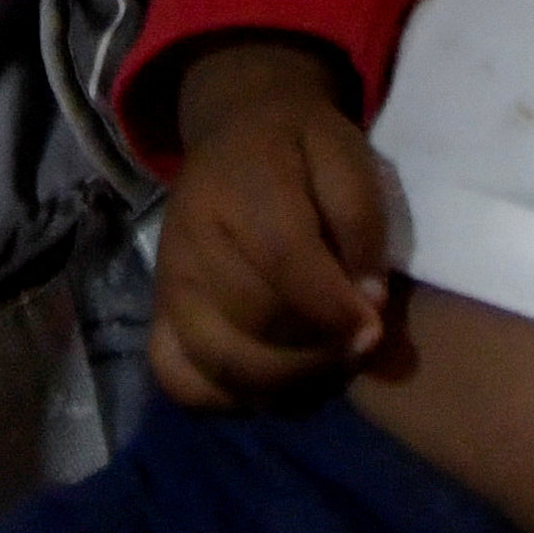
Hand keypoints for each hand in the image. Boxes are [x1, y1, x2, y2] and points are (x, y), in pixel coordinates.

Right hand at [149, 41, 396, 412]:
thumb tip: (369, 302)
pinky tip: (275, 383)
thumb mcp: (346, 158)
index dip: (334, 308)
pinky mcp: (159, 316)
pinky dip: (231, 399)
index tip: (374, 330)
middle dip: (319, 350)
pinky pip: (180, 380)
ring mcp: (169, 285)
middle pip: (255, 322)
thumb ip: (362, 223)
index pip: (284, 261)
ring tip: (327, 368)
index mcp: (242, 186)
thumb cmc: (301, 149)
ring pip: (223, 362)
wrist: (234, 133)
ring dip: (287, 382)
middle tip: (360, 348)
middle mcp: (192, 240)